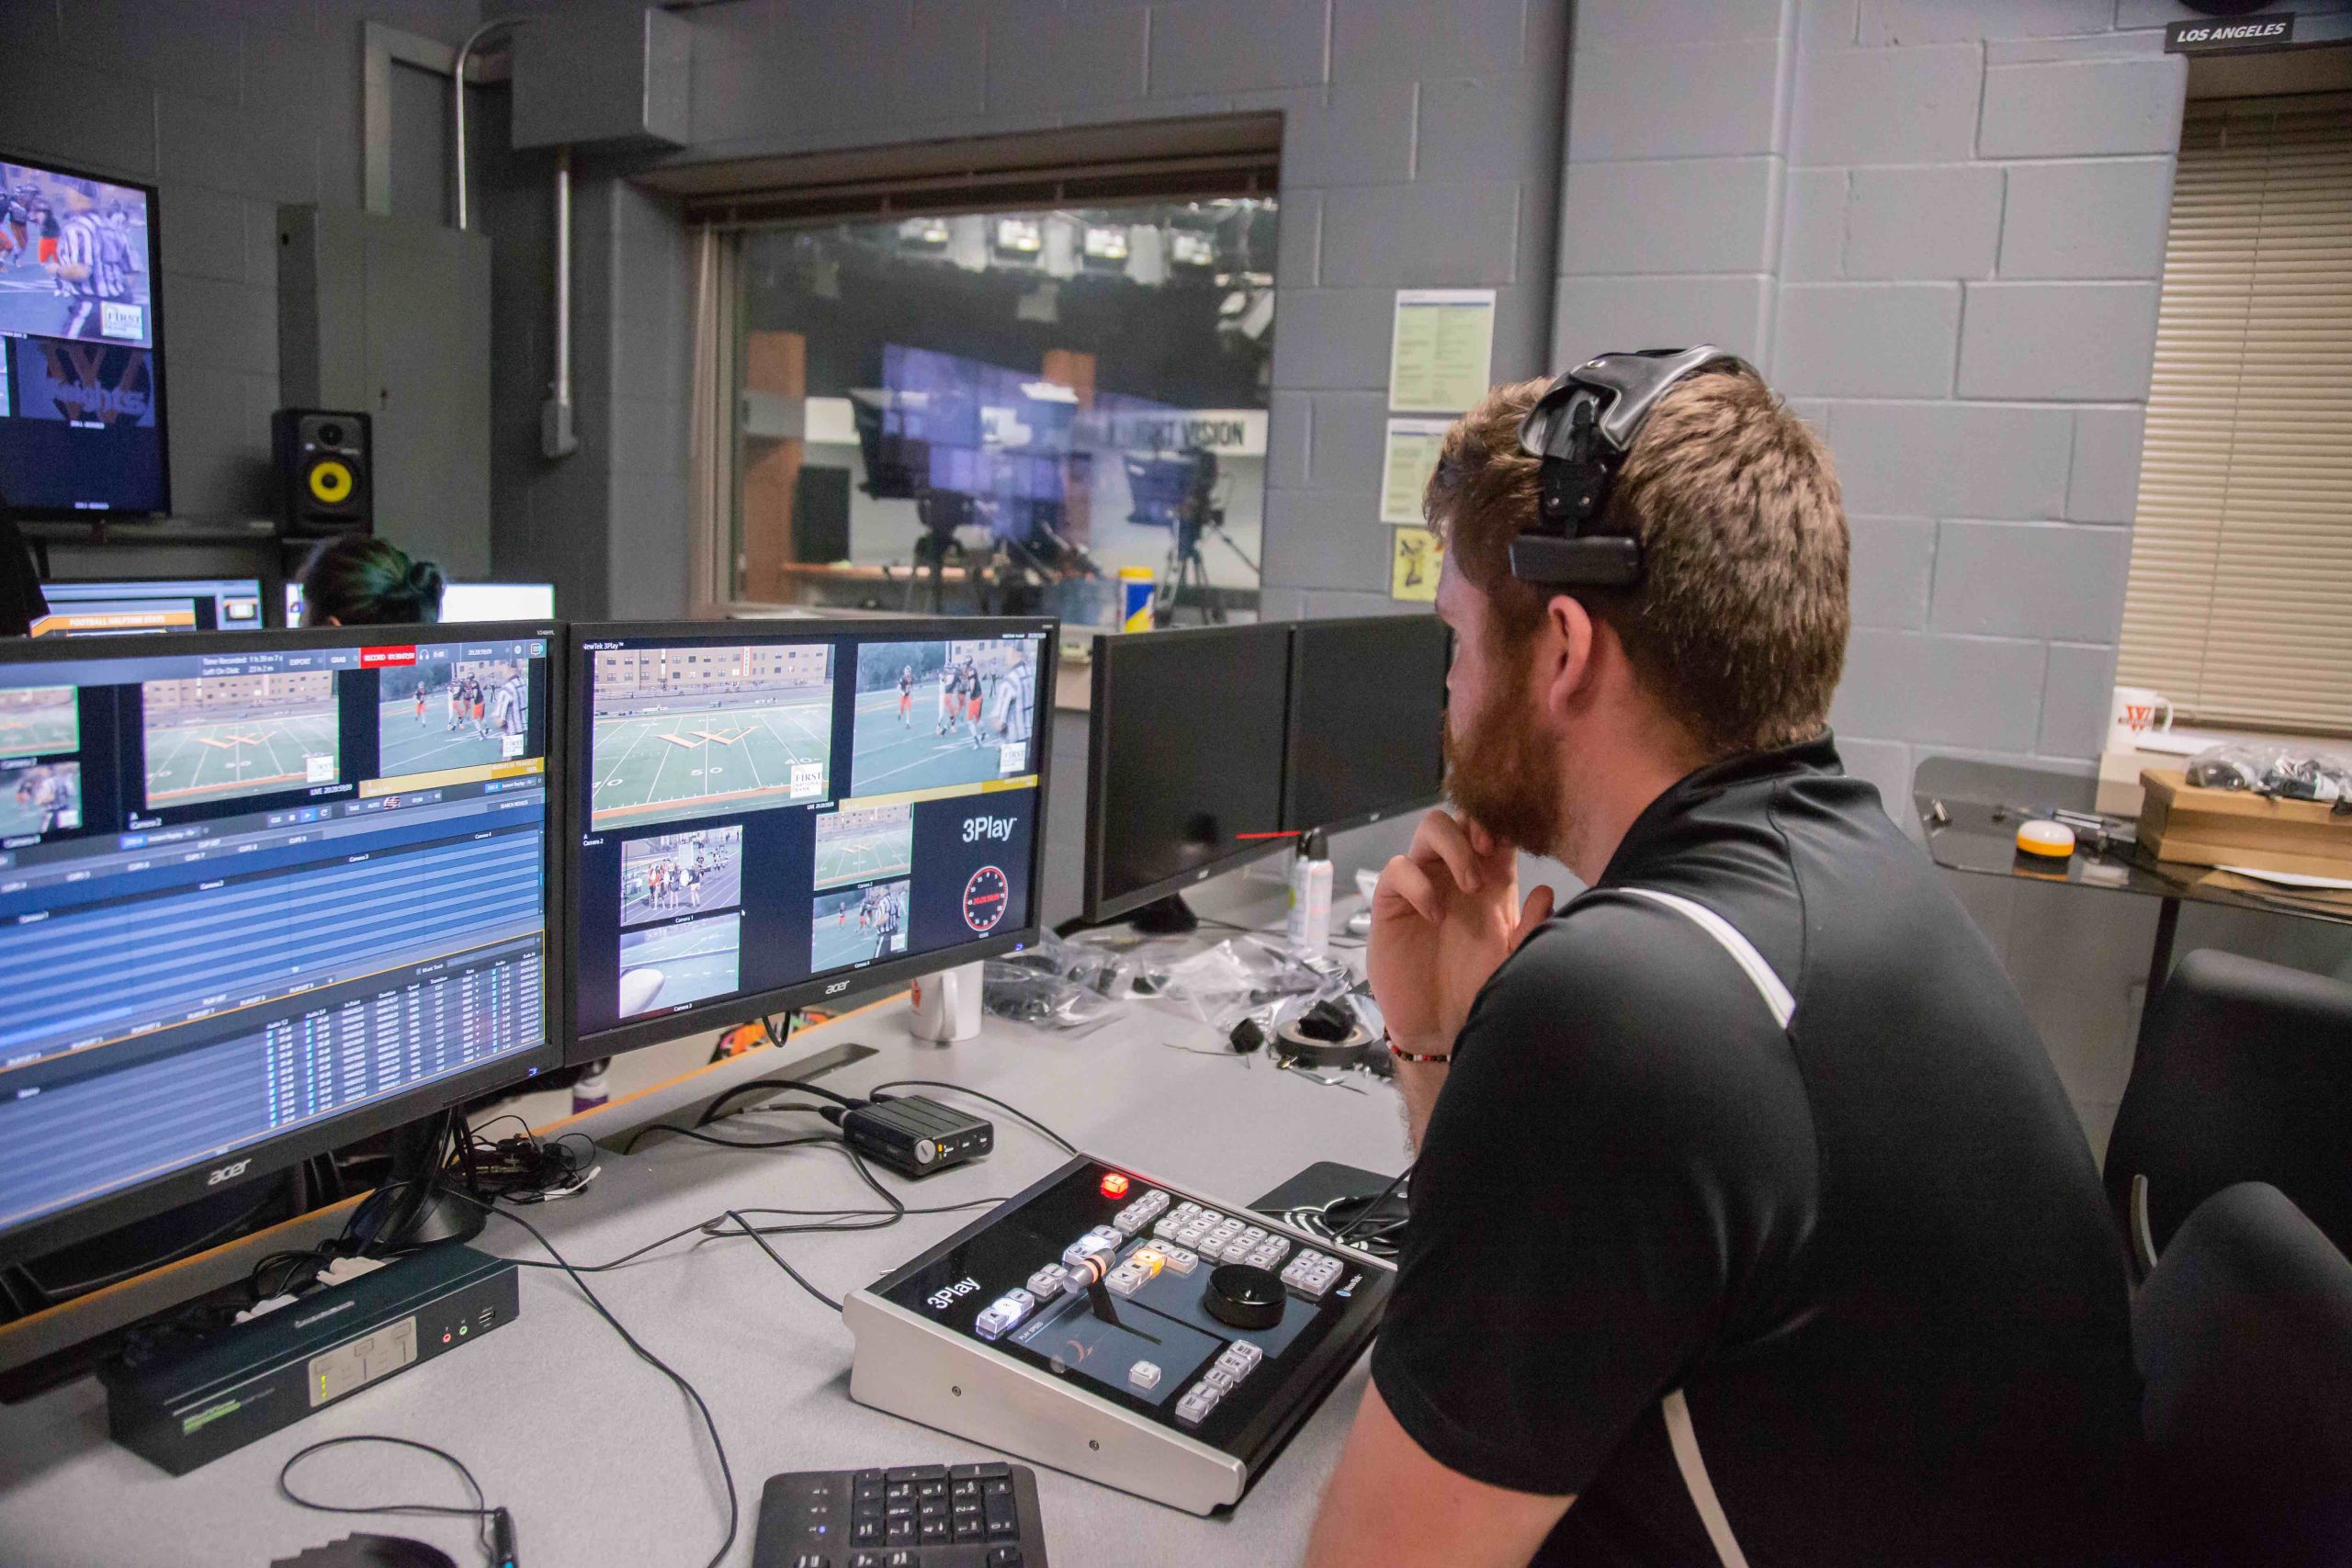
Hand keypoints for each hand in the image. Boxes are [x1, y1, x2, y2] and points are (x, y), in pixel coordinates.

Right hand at [1368, 810, 1554, 1057]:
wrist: (1440, 1028)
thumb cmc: (1478, 990)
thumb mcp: (1513, 961)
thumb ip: (1532, 928)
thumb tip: (1546, 892)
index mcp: (1491, 881)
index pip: (1497, 830)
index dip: (1505, 823)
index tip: (1514, 840)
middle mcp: (1456, 874)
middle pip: (1462, 817)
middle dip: (1477, 823)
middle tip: (1488, 852)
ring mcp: (1424, 883)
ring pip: (1430, 828)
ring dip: (1452, 845)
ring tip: (1468, 884)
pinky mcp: (1392, 902)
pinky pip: (1398, 869)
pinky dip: (1417, 883)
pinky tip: (1434, 913)